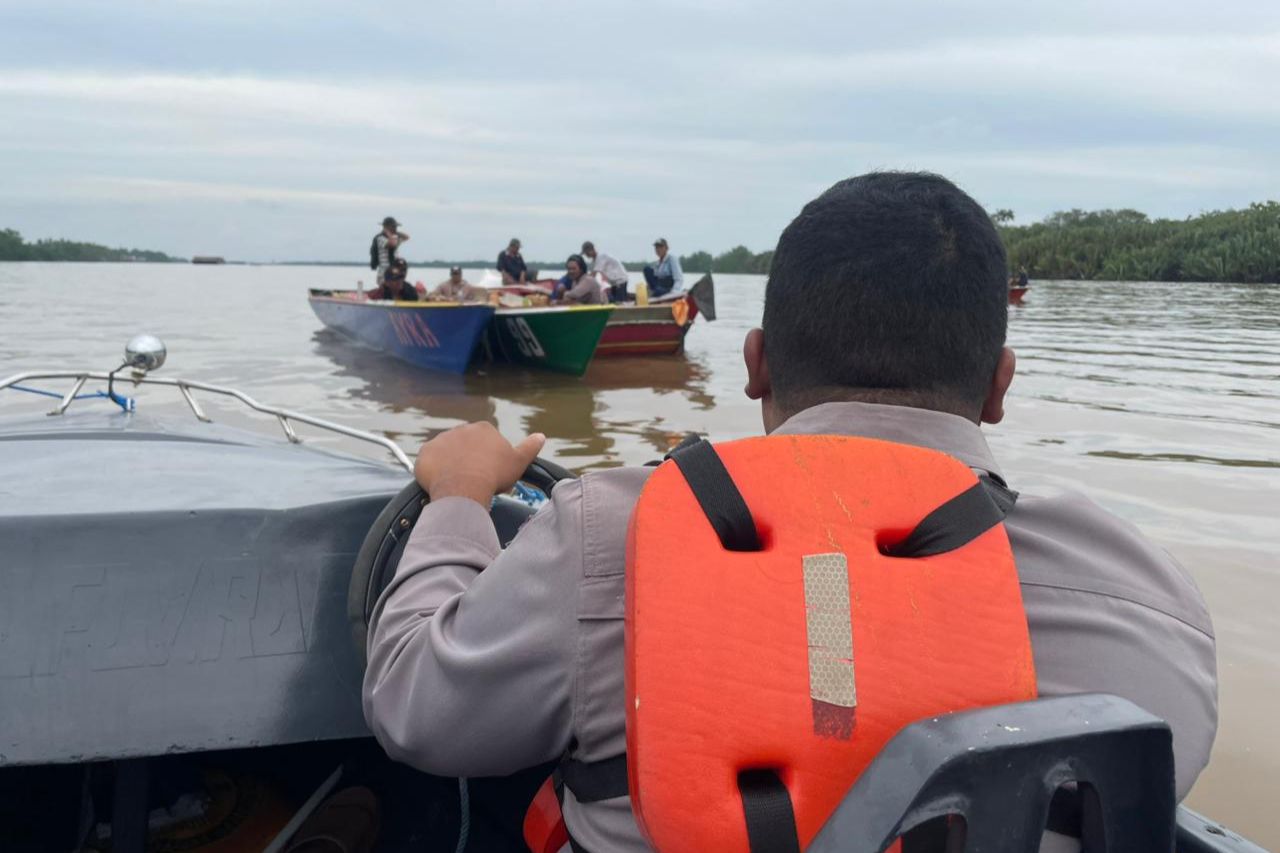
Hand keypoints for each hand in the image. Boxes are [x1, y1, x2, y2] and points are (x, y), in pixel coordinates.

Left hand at [414, 422, 545, 504]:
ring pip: (447, 454)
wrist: (464, 487)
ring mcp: (440, 440)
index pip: (486, 442)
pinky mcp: (425, 454)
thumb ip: (530, 447)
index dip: (488, 459)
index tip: (490, 472)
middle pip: (466, 446)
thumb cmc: (494, 474)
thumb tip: (541, 436)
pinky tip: (442, 484)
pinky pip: (430, 462)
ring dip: (451, 465)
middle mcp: (460, 429)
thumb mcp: (519, 461)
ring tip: (458, 484)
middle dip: (469, 460)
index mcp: (483, 429)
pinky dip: (434, 472)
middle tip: (474, 480)